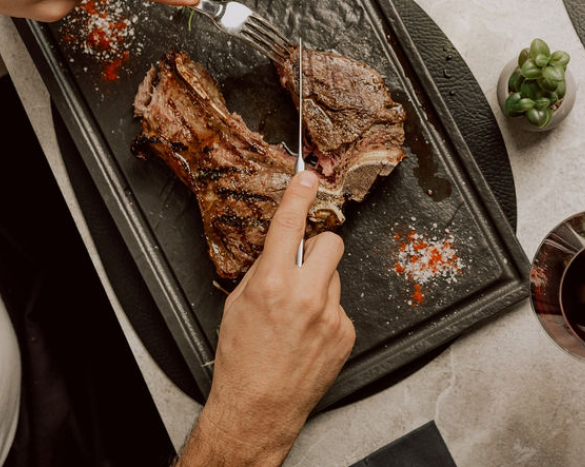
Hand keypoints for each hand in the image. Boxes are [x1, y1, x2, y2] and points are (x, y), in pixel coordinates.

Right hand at [176, 171, 354, 465]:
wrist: (259, 408)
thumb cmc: (241, 360)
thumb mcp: (238, 305)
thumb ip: (263, 270)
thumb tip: (280, 248)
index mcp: (273, 283)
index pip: (290, 225)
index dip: (299, 195)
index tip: (308, 177)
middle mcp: (306, 295)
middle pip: (331, 243)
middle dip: (318, 248)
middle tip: (303, 266)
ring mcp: (331, 315)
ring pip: (335, 277)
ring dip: (320, 286)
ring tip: (297, 315)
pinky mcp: (346, 333)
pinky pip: (339, 307)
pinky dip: (325, 314)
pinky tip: (307, 334)